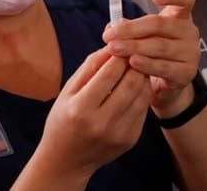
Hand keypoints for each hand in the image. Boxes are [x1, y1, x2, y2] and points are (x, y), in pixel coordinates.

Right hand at [27, 47, 151, 184]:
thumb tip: (112, 45)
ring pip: (143, 94)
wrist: (66, 162)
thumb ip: (90, 67)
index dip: (120, 54)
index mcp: (81, 109)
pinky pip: (143, 109)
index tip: (122, 45)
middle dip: (136, 63)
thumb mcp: (68, 92)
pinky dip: (142, 94)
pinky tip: (135, 87)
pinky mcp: (131, 139)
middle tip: (134, 53)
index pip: (110, 72)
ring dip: (143, 76)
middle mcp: (102, 123)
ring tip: (136, 68)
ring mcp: (119, 134)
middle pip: (131, 82)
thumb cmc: (63, 121)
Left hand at [102, 0, 200, 117]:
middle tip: (110, 35)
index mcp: (181, 16)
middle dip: (132, 29)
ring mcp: (191, 53)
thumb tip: (111, 26)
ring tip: (115, 48)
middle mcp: (190, 32)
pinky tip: (132, 62)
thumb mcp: (144, 36)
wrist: (166, 83)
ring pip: (160, 46)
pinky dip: (146, 64)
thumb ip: (130, 28)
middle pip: (161, 24)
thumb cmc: (154, 52)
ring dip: (134, 47)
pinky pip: (164, 67)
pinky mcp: (187, 72)